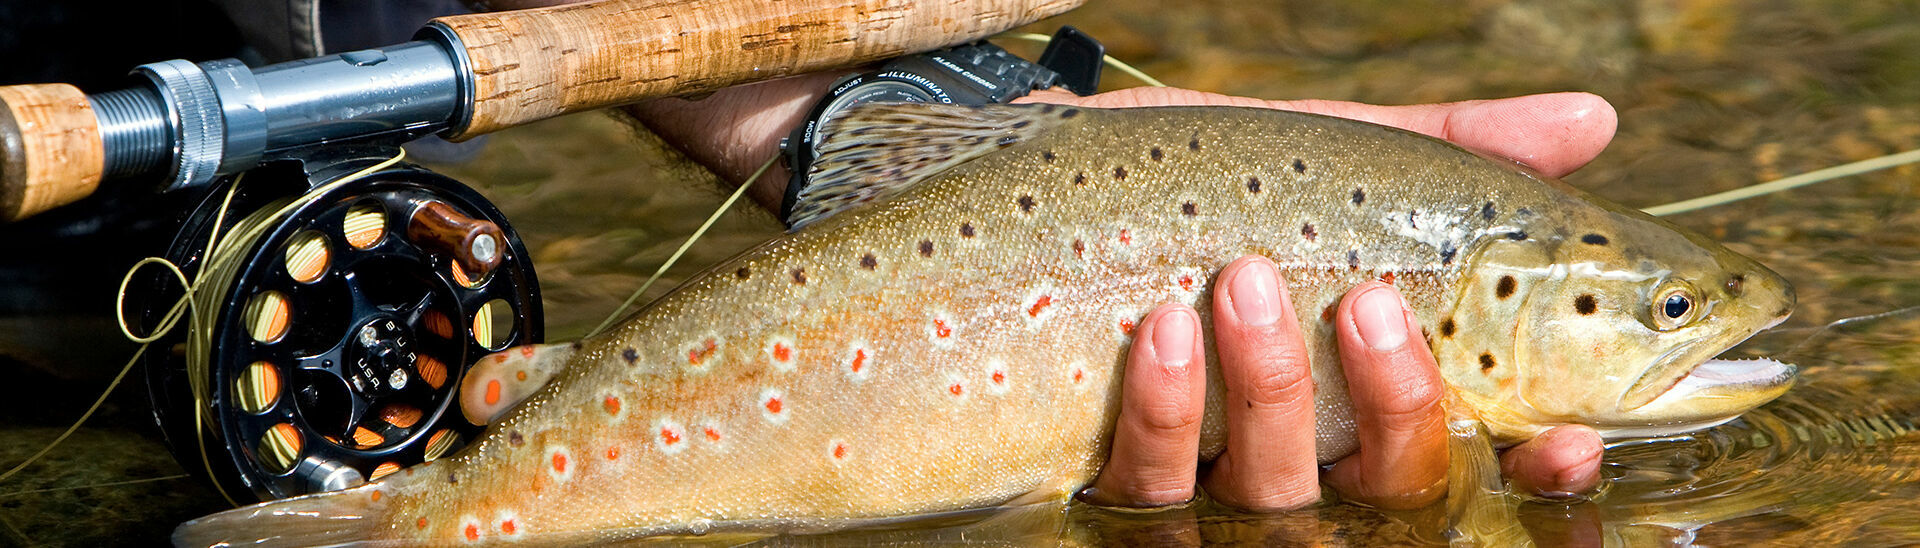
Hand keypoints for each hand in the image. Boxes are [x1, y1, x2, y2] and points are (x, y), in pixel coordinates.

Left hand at [1043, 88, 1613, 509]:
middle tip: (1371, 302)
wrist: (1026, 178)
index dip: (1538, 474)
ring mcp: (1210, 484)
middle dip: (1398, 408)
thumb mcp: (1321, 155)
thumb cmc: (1191, 179)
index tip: (1568, 437)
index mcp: (1373, 397)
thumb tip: (1597, 120)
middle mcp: (1308, 460)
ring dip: (1272, 393)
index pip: (1479, 466)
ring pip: (1275, 499)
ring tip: (1244, 282)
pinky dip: (1166, 414)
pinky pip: (1154, 490)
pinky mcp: (1117, 488)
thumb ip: (1452, 153)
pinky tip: (1164, 334)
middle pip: (1389, 492)